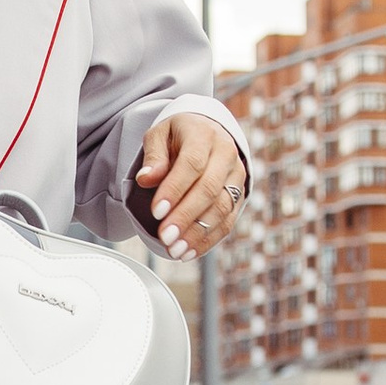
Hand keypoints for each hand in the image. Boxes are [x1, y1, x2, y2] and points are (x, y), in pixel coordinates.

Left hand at [136, 112, 247, 257]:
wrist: (208, 132)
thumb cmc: (179, 136)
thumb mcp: (159, 135)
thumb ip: (153, 157)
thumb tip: (146, 179)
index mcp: (205, 135)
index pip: (192, 164)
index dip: (174, 189)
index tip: (156, 211)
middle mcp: (226, 154)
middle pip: (209, 189)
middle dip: (186, 217)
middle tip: (165, 237)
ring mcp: (236, 176)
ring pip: (222, 208)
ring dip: (198, 233)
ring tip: (175, 250)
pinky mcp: (239, 195)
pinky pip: (228, 221)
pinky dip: (209, 240)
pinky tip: (189, 252)